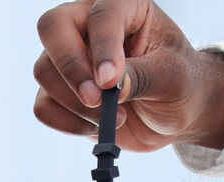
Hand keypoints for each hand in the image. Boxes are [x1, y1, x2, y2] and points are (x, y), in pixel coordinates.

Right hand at [32, 0, 223, 152]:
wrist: (173, 114)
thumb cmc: (179, 84)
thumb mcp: (172, 77)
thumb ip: (141, 75)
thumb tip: (108, 85)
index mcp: (124, 8)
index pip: (101, 15)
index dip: (102, 47)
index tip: (110, 82)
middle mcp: (88, 26)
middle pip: (52, 28)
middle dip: (70, 67)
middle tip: (95, 99)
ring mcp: (70, 59)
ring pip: (44, 72)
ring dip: (76, 104)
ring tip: (117, 117)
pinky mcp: (59, 92)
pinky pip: (44, 107)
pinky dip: (67, 123)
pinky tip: (96, 127)